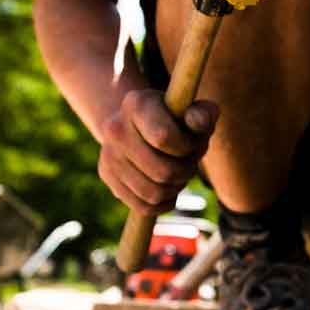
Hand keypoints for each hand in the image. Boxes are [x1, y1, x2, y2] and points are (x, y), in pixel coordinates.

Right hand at [98, 89, 218, 214]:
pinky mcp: (106, 175)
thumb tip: (197, 122)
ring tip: (178, 174)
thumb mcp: (195, 113)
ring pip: (154, 193)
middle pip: (162, 171)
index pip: (164, 138)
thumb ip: (203, 115)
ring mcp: (108, 154)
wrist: (142, 124)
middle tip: (189, 163)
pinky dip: (163, 203)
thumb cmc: (177, 120)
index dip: (186, 148)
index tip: (191, 144)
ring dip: (175, 188)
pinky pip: (143, 206)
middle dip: (185, 172)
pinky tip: (168, 188)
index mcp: (137, 104)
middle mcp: (115, 128)